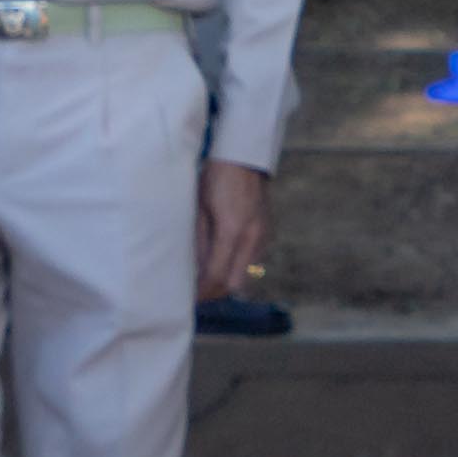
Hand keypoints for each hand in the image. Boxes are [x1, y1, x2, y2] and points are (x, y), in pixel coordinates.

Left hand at [194, 157, 271, 300]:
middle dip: (215, 292)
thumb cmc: (215, 179)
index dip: (203, 291)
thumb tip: (195, 270)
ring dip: (227, 281)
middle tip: (198, 293)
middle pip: (234, 284)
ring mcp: (263, 237)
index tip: (190, 298)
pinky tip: (224, 261)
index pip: (218, 276)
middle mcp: (252, 238)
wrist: (244, 158)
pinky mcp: (267, 234)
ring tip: (208, 278)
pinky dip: (238, 267)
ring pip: (246, 275)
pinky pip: (252, 261)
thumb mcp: (200, 210)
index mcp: (232, 231)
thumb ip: (200, 242)